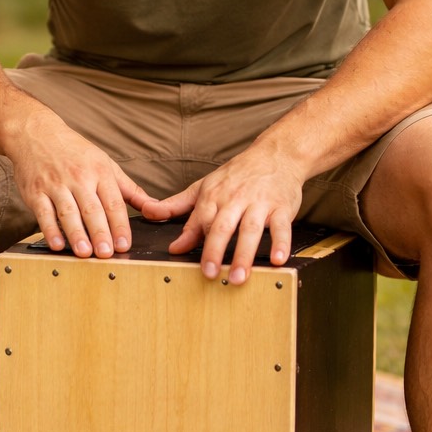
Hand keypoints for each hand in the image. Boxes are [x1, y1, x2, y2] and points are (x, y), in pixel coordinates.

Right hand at [8, 114, 149, 259]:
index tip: (125, 244)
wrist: (36, 133)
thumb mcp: (105, 163)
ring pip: (68, 212)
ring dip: (77, 234)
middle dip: (100, 232)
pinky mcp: (35, 192)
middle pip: (92, 209)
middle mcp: (78, 178)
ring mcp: (55, 185)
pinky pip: (43, 213)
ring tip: (85, 253)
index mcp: (99, 172)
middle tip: (107, 254)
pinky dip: (50, 230)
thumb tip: (154, 206)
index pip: (113, 202)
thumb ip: (129, 189)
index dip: (120, 225)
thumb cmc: (75, 152)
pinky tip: (57, 244)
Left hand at [140, 144, 303, 284]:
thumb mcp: (204, 186)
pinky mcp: (281, 207)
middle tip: (209, 274)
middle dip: (214, 250)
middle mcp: (235, 199)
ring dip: (244, 254)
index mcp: (213, 195)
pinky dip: (280, 242)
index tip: (182, 258)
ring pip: (250, 229)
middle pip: (223, 226)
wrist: (276, 154)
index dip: (193, 239)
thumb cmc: (237, 175)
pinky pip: (281, 226)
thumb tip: (149, 214)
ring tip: (238, 276)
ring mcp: (259, 203)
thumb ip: (177, 205)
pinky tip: (278, 260)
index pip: (201, 219)